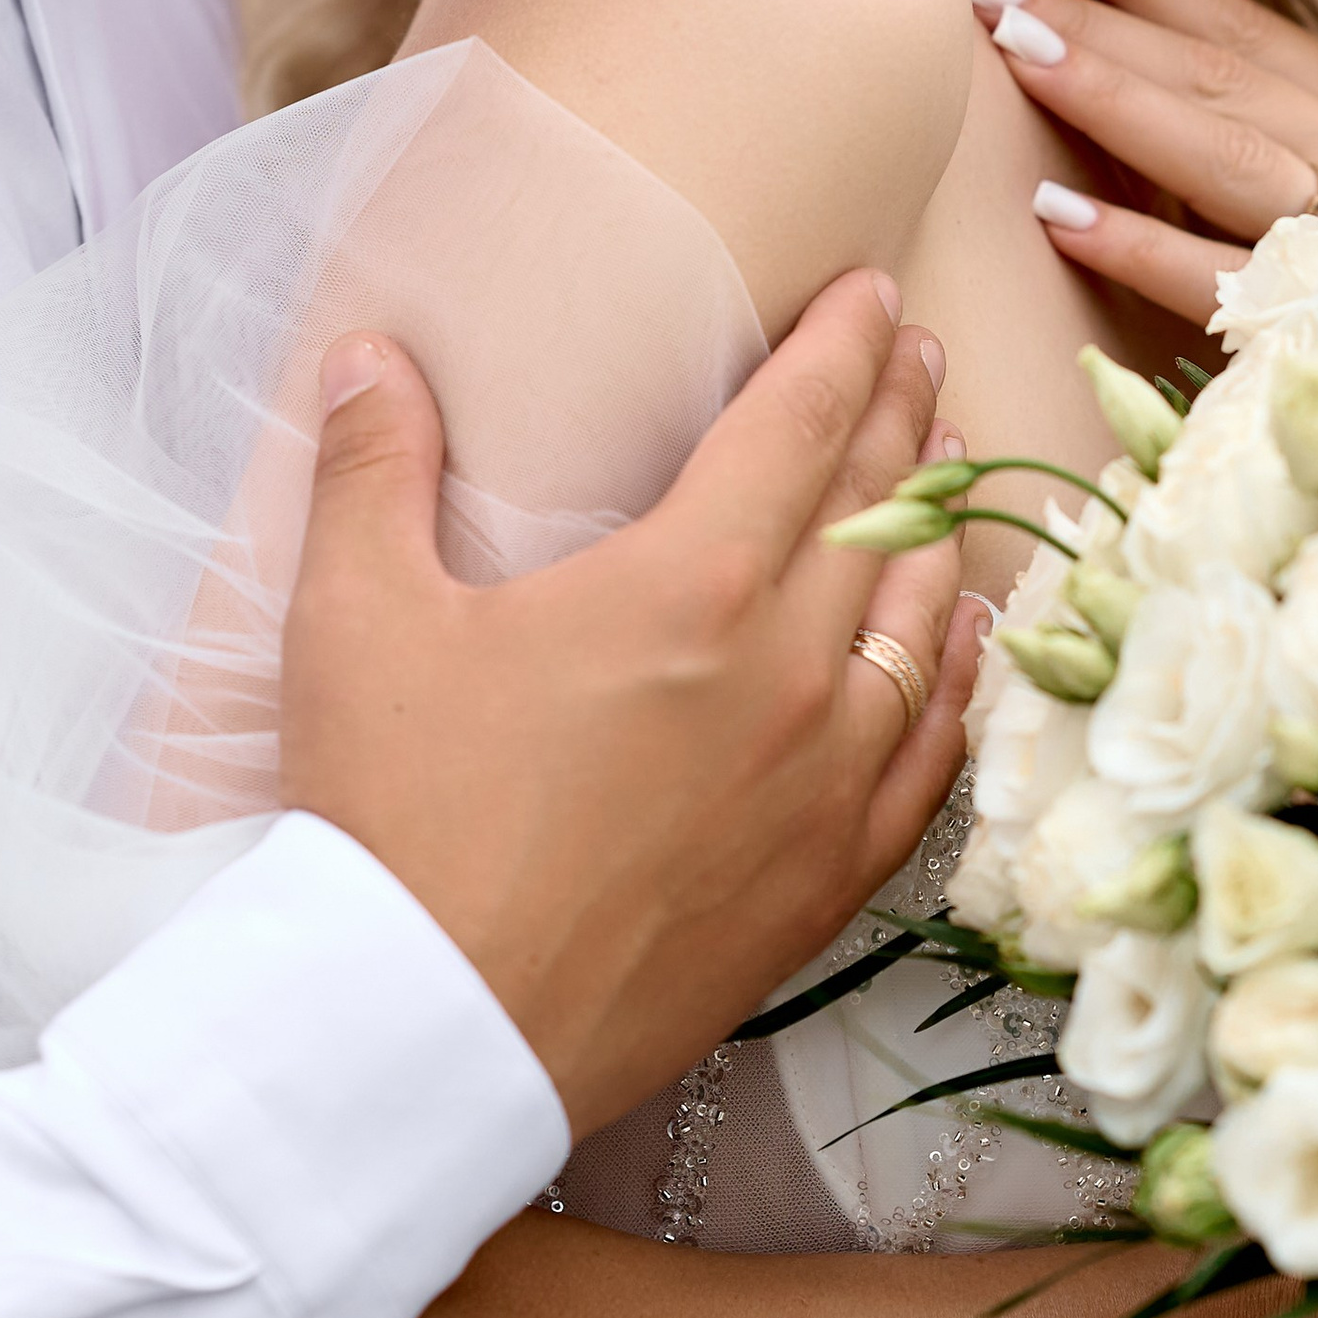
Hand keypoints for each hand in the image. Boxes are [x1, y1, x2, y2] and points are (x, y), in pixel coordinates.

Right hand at [276, 277, 978, 1136]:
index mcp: (686, 586)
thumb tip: (365, 354)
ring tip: (951, 466)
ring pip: (928, 622)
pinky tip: (965, 639)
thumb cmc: (389, 817)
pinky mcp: (827, 877)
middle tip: (915, 350)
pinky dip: (958, 676)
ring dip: (940, 528)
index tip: (870, 289)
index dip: (842, 343)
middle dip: (901, 411)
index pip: (801, 424)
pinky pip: (931, 753)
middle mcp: (786, 671)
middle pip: (878, 506)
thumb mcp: (353, 617)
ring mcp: (823, 781)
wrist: (430, 1028)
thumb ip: (372, 466)